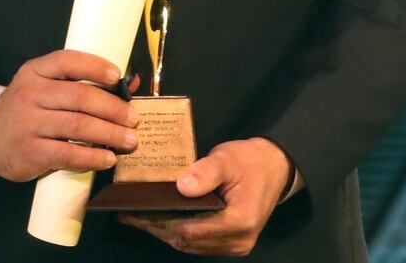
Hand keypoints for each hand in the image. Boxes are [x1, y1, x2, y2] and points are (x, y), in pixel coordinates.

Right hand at [0, 50, 140, 180]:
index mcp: (36, 71)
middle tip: (133, 119)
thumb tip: (129, 83)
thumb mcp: (45, 86)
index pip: (67, 61)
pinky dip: (92, 157)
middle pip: (79, 97)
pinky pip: (67, 155)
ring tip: (129, 140)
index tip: (117, 76)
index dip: (94, 66)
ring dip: (109, 133)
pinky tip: (108, 158)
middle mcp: (30, 94)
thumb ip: (81, 82)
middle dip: (112, 108)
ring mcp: (28, 124)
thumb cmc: (29, 108)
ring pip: (77, 126)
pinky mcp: (30, 152)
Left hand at [120, 137, 292, 255]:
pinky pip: (200, 243)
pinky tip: (162, 220)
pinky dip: (180, 233)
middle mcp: (238, 241)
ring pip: (192, 246)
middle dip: (158, 228)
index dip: (162, 222)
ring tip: (139, 217)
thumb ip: (205, 172)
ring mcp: (236, 246)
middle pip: (189, 241)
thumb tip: (181, 186)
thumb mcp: (227, 159)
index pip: (192, 230)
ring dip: (166, 233)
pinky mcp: (232, 244)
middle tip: (131, 214)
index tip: (137, 211)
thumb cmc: (249, 160)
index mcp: (239, 221)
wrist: (274, 167)